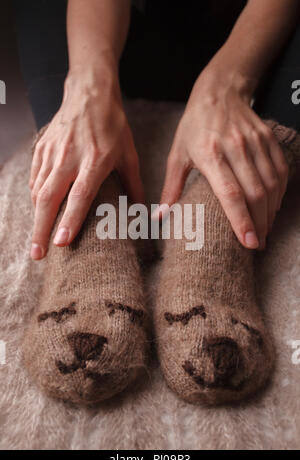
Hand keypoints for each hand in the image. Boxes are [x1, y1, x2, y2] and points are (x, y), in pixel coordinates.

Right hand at [30, 69, 143, 259]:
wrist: (89, 92)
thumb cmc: (113, 125)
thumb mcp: (129, 155)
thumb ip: (135, 187)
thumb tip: (144, 214)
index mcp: (95, 161)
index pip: (79, 196)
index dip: (70, 220)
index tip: (61, 243)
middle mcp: (70, 158)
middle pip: (50, 199)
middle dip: (41, 229)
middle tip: (38, 255)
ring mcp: (52, 153)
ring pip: (38, 191)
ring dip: (35, 219)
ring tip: (37, 242)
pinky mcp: (42, 149)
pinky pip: (34, 178)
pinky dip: (34, 198)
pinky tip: (38, 212)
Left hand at [158, 73, 287, 249]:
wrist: (219, 91)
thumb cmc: (193, 126)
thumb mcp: (177, 155)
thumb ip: (171, 189)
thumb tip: (159, 218)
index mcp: (210, 155)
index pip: (231, 194)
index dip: (242, 220)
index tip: (249, 242)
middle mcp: (236, 148)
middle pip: (256, 194)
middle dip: (260, 224)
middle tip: (258, 244)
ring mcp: (255, 142)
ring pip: (271, 185)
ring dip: (270, 212)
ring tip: (264, 231)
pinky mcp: (268, 139)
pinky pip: (280, 171)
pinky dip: (279, 193)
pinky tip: (272, 207)